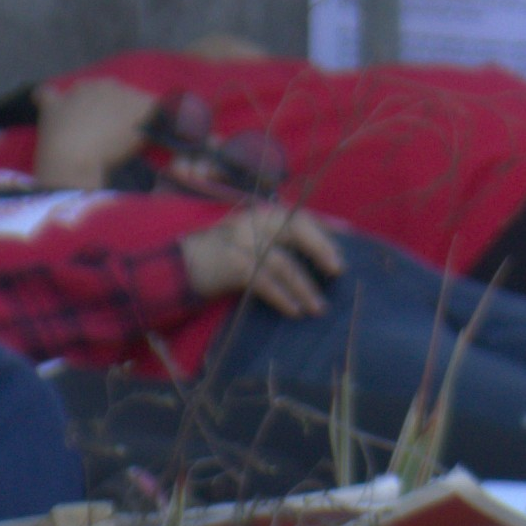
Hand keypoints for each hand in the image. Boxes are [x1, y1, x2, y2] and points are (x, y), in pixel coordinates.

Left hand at [32, 72, 165, 187]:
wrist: (76, 156)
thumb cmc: (115, 145)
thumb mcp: (146, 130)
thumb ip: (154, 115)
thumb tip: (158, 112)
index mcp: (124, 88)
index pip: (137, 98)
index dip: (139, 117)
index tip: (139, 135)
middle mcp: (100, 84)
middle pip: (111, 93)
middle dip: (113, 108)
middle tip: (115, 135)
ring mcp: (73, 93)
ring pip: (83, 90)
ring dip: (86, 103)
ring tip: (89, 128)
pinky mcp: (50, 107)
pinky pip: (46, 94)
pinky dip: (47, 98)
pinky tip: (44, 101)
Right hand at [178, 202, 340, 313]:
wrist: (178, 267)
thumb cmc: (221, 257)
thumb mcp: (251, 241)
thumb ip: (278, 242)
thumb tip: (320, 256)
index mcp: (261, 214)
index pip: (299, 216)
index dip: (325, 228)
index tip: (347, 240)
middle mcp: (252, 222)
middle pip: (295, 229)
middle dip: (321, 248)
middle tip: (339, 270)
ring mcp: (241, 242)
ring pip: (283, 263)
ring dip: (304, 287)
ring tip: (319, 307)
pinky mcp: (232, 264)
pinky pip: (265, 282)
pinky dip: (283, 297)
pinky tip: (295, 311)